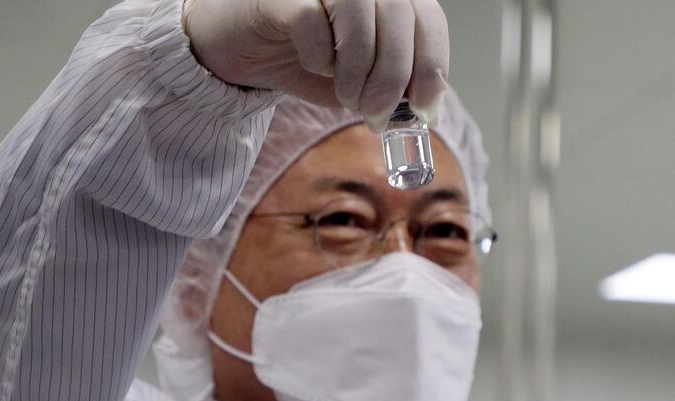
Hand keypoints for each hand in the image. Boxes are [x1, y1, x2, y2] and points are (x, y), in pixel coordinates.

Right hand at [183, 0, 448, 129]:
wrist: (243, 49)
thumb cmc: (306, 58)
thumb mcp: (360, 80)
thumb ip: (393, 87)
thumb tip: (424, 112)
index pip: (428, 18)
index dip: (432, 65)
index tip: (422, 109)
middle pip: (399, 16)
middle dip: (393, 77)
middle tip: (376, 113)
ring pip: (359, 13)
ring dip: (358, 69)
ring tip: (346, 95)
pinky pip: (311, 20)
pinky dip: (318, 55)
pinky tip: (312, 63)